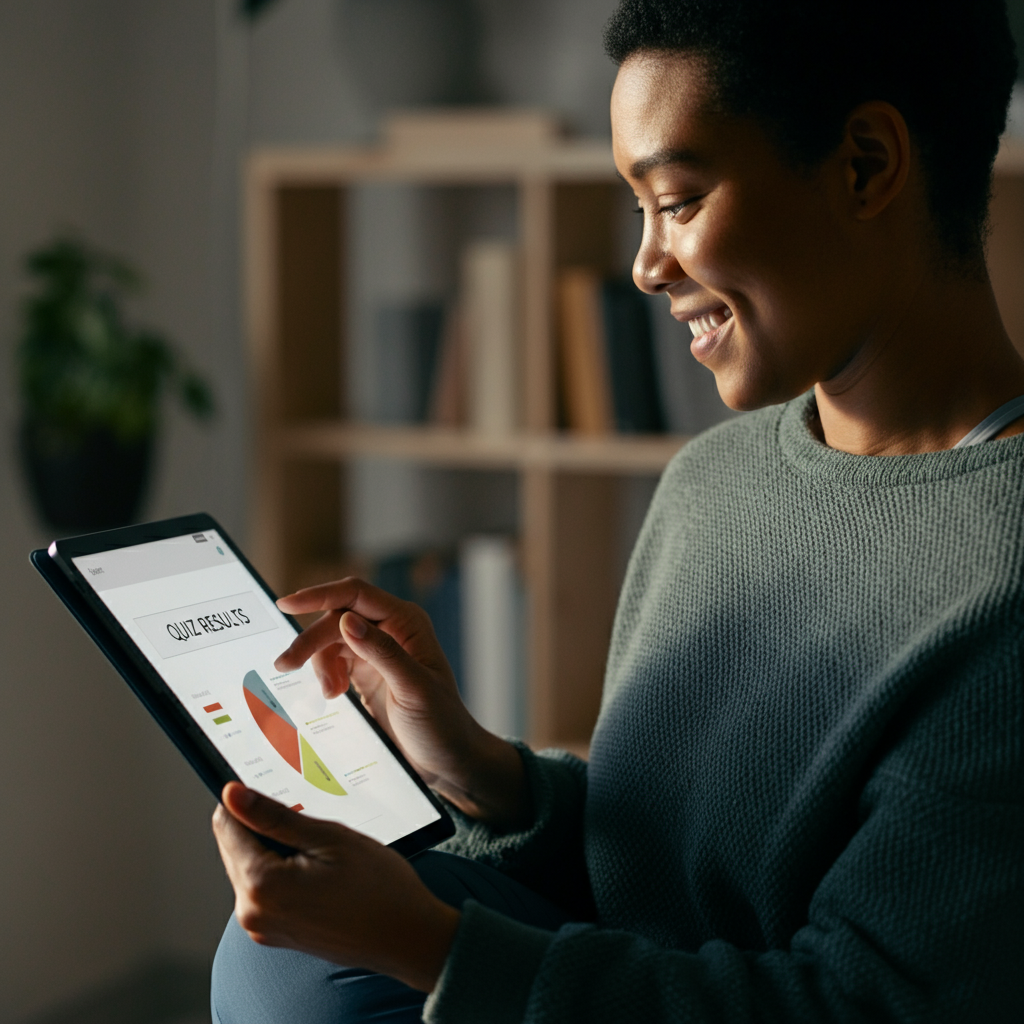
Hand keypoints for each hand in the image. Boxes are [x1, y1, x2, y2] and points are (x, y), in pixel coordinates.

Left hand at [212, 782, 460, 991]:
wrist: (407, 937)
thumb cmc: (378, 887)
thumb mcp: (329, 838)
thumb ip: (274, 816)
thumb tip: (232, 794)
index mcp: (261, 886)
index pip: (227, 825)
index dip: (250, 802)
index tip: (279, 794)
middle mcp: (252, 912)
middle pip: (235, 847)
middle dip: (265, 828)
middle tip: (314, 829)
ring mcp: (262, 927)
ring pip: (250, 867)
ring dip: (276, 850)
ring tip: (322, 854)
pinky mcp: (275, 933)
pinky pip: (265, 889)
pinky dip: (284, 872)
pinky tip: (320, 872)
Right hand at [273, 578, 528, 829]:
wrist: (446, 760)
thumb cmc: (441, 723)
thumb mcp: (413, 689)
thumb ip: (382, 652)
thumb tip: (346, 620)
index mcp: (406, 622)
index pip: (356, 594)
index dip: (319, 595)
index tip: (285, 604)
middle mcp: (391, 629)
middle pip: (337, 618)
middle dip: (311, 640)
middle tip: (286, 665)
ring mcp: (377, 651)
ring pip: (331, 640)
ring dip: (320, 664)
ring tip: (330, 694)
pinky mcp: (365, 673)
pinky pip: (333, 661)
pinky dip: (325, 675)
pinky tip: (332, 694)